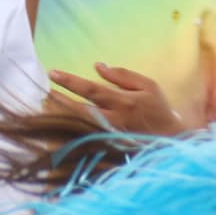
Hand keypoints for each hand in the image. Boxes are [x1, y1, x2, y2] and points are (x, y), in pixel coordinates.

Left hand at [50, 64, 186, 136]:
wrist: (173, 141)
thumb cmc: (159, 109)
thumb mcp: (148, 85)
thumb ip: (122, 75)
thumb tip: (98, 65)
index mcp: (123, 102)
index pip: (91, 90)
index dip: (70, 82)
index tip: (52, 73)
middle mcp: (114, 121)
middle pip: (79, 111)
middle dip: (59, 101)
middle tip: (42, 91)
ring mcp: (111, 137)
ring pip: (79, 127)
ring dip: (61, 117)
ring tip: (45, 105)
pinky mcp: (110, 149)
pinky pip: (85, 140)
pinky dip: (70, 132)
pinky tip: (57, 125)